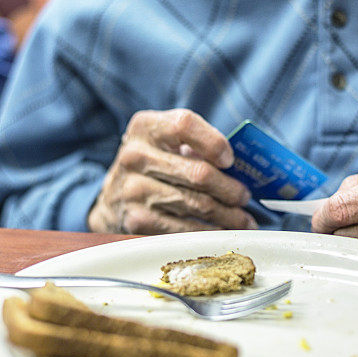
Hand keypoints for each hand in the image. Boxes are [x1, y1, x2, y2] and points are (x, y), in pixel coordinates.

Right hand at [88, 109, 255, 233]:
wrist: (113, 199)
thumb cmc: (152, 167)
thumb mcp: (165, 144)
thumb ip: (197, 147)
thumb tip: (243, 168)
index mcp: (145, 127)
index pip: (184, 125)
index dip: (214, 143)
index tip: (230, 160)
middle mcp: (135, 156)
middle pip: (199, 173)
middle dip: (231, 189)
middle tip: (245, 196)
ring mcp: (133, 190)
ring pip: (197, 204)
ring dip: (228, 215)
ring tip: (242, 218)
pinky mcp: (137, 220)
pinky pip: (185, 229)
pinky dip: (209, 232)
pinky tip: (221, 230)